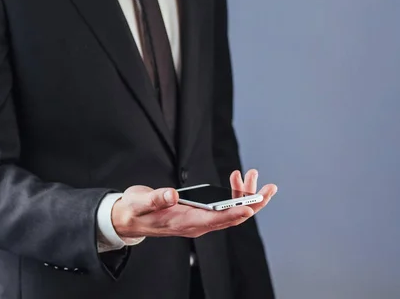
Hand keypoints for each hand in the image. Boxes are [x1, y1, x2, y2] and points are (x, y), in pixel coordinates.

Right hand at [111, 171, 277, 239]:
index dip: (233, 215)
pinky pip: (223, 206)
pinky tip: (236, 178)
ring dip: (246, 195)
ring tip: (253, 175)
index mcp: (185, 223)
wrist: (130, 218)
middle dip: (253, 204)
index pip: (214, 221)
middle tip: (269, 189)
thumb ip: (156, 199)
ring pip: (231, 211)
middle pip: (232, 218)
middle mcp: (197, 224)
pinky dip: (233, 193)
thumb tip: (172, 194)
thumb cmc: (135, 211)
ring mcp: (200, 220)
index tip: (250, 207)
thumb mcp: (141, 203)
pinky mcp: (200, 213)